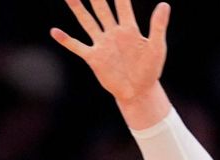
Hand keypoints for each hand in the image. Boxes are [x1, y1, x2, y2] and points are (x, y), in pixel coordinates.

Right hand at [51, 0, 169, 102]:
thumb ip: (158, 26)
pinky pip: (78, 46)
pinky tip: (54, 31)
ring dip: (78, 9)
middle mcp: (113, 32)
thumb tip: (165, 4)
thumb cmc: (150, 69)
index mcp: (130, 29)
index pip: (123, 4)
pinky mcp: (94, 58)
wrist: (139, 91)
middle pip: (101, 8)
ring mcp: (102, 44)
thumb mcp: (157, 48)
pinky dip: (66, 40)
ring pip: (87, 22)